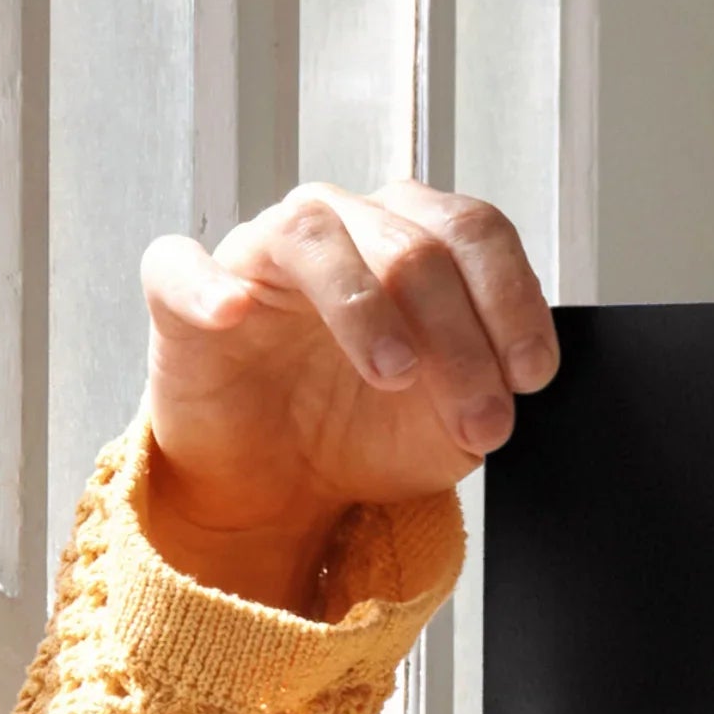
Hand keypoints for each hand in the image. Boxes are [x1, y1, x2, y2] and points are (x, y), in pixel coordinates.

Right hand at [136, 183, 557, 613]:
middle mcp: (341, 228)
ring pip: (313, 236)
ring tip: (394, 374)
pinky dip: (207, 285)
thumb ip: (487, 389)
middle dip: (459, 340)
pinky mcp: (183, 294)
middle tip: (478, 418)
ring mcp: (260, 253)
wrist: (282, 485)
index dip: (512, 299)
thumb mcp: (451, 424)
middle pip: (411, 244)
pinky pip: (181, 266)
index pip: (474, 232)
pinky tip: (234, 313)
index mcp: (413, 241)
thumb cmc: (364, 430)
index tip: (532, 374)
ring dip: (364, 307)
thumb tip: (511, 380)